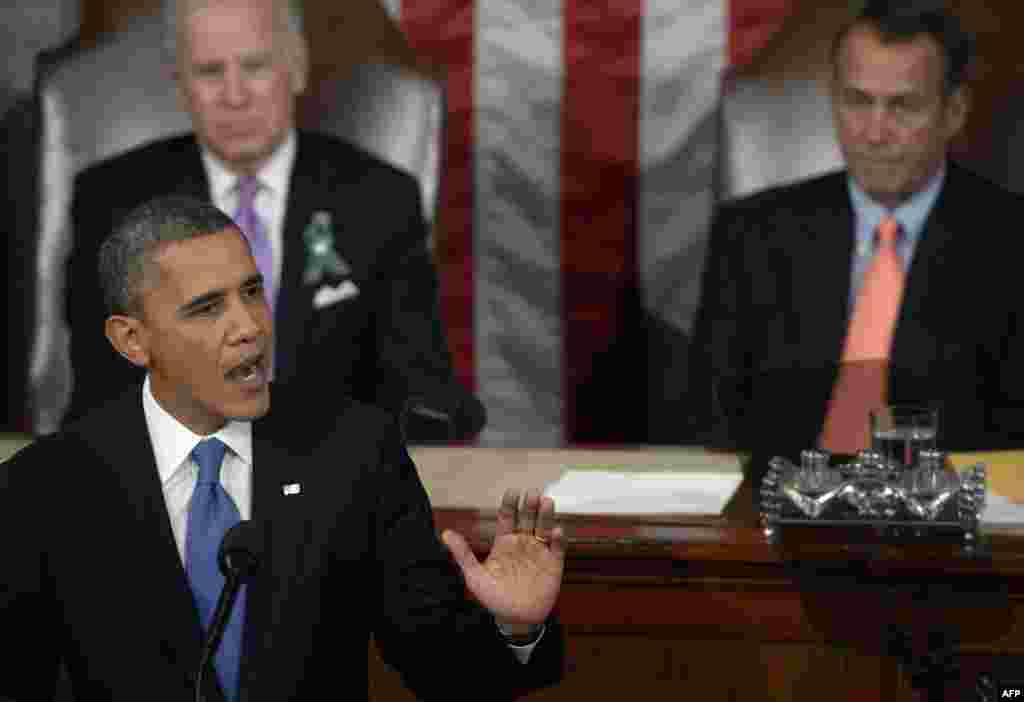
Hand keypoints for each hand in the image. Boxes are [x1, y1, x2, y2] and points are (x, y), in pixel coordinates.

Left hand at [442, 488, 564, 627]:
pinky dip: (559, 539)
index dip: (510, 504)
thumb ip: (462, 554)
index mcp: (504, 541)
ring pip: (544, 528)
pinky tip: (556, 531)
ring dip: (545, 515)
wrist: (515, 619)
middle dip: (529, 505)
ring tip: (546, 502)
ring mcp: (539, 551)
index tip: (512, 492)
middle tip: (531, 493)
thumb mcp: (474, 576)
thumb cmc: (493, 597)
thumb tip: (445, 533)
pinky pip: (558, 548)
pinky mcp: (553, 564)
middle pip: (527, 518)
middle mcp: (523, 542)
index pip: (507, 517)